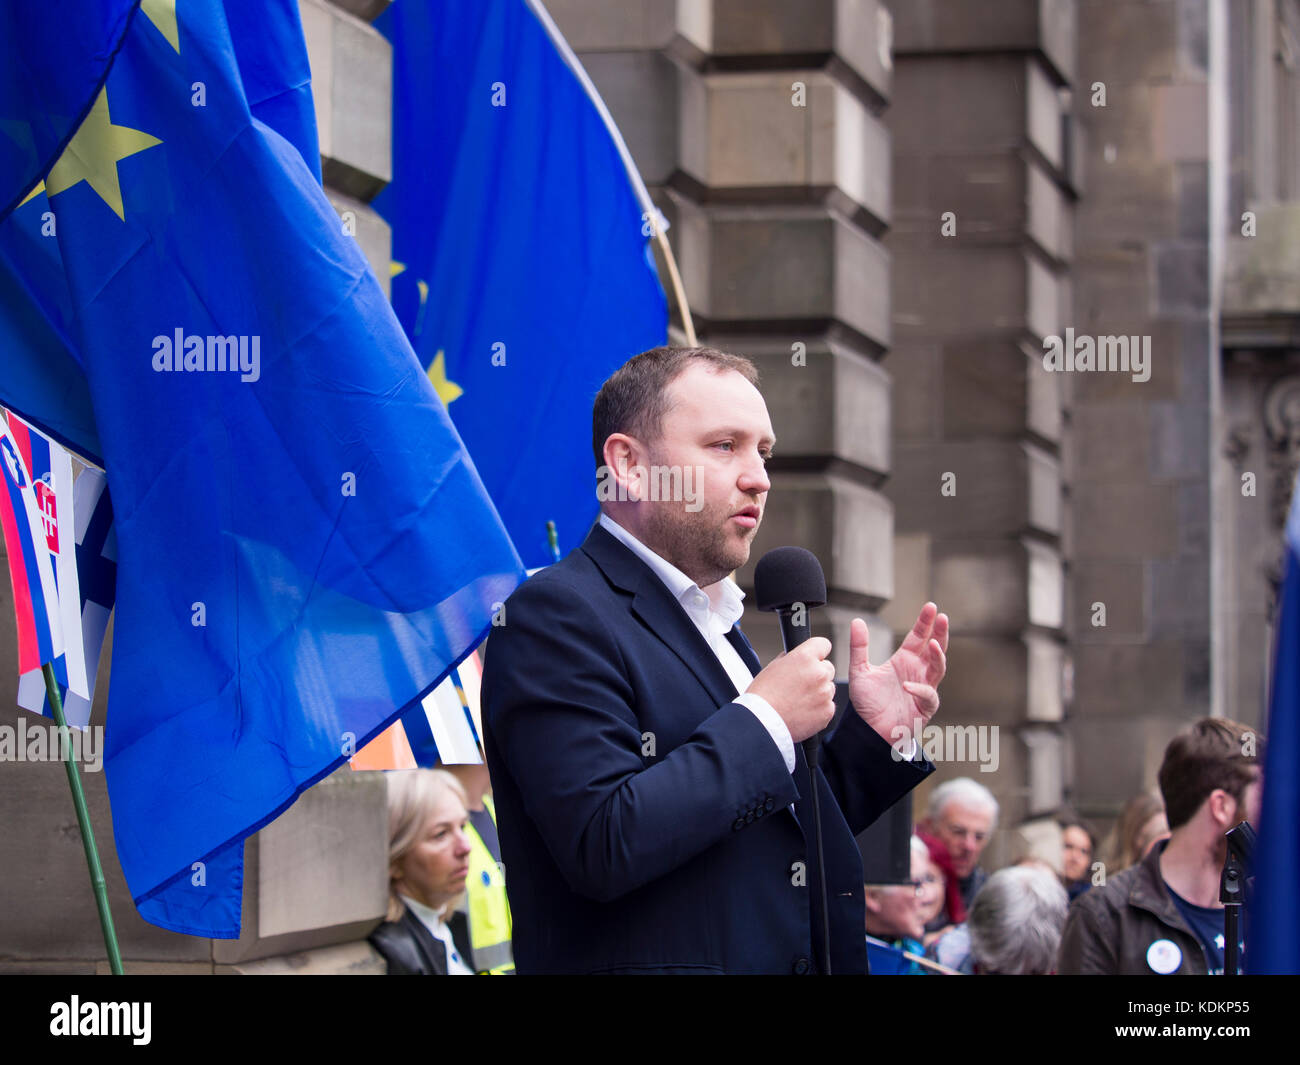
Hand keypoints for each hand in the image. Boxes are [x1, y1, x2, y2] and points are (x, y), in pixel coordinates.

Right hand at [745, 636, 835, 743]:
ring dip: (819, 692)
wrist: (762, 722)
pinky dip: (819, 708)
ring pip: (828, 688)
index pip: (823, 644)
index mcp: (805, 658)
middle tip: (801, 685)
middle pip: (828, 668)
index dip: (817, 652)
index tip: (814, 657)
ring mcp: (825, 693)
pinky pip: (828, 705)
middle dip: (817, 674)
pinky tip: (803, 711)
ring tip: (799, 701)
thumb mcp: (774, 666)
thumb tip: (800, 658)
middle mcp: (819, 673)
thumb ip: (792, 659)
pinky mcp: (828, 711)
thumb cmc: (763, 695)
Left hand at [847, 603, 947, 748]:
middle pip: (935, 648)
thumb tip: (857, 620)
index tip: (930, 607)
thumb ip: (859, 647)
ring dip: (938, 656)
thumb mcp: (860, 671)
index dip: (925, 622)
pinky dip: (920, 690)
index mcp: (905, 660)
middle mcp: (917, 672)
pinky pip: (928, 696)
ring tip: (933, 644)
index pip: (918, 637)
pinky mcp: (924, 707)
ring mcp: (923, 688)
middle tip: (941, 617)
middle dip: (940, 633)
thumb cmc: (868, 703)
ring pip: (938, 669)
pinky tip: (907, 685)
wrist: (867, 730)